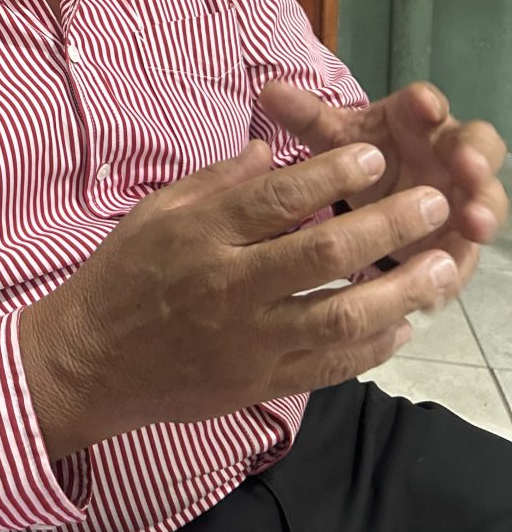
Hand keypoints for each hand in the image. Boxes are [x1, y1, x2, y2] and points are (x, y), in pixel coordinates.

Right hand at [19, 140, 459, 459]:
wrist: (90, 362)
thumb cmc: (123, 276)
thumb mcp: (157, 213)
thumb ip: (216, 182)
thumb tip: (269, 148)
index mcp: (203, 235)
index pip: (280, 197)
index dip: (334, 172)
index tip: (376, 156)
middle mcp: (230, 285)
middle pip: (324, 252)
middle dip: (388, 224)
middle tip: (434, 204)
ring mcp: (248, 341)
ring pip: (340, 314)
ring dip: (400, 291)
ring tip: (441, 269)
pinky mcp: (258, 383)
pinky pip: (328, 366)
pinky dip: (371, 347)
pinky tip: (402, 326)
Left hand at [259, 81, 507, 278]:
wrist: (372, 198)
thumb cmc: (358, 156)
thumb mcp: (332, 137)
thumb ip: (306, 117)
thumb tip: (269, 91)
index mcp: (414, 119)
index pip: (426, 103)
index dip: (426, 103)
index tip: (422, 104)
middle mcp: (447, 152)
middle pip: (475, 144)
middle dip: (474, 155)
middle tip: (468, 167)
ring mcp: (461, 195)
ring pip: (485, 197)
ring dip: (483, 209)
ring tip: (474, 224)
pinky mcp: (459, 239)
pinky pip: (467, 251)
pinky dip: (459, 265)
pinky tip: (448, 277)